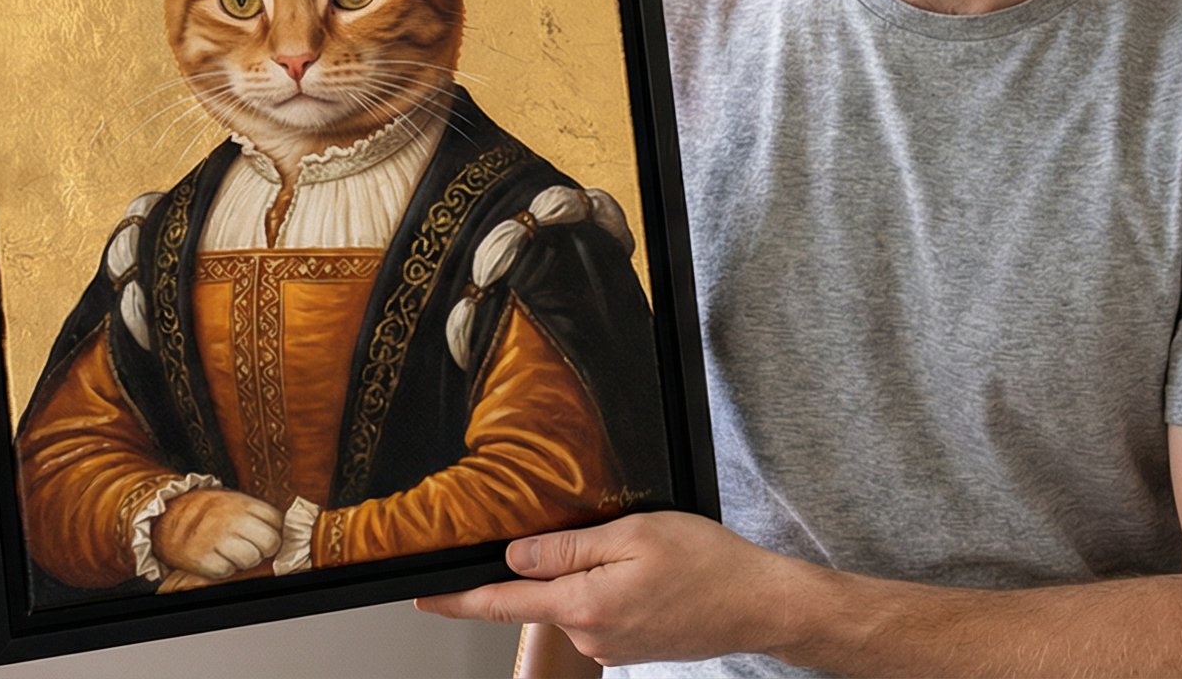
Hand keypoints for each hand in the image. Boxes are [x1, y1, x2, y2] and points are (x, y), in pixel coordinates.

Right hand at [153, 489, 283, 581]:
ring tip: (231, 553)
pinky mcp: (201, 557)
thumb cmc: (207, 512)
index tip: (263, 533)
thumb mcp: (234, 502)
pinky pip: (226, 571)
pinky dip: (223, 569)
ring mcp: (216, 538)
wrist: (167, 516)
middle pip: (270, 542)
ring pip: (251, 559)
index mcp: (243, 503)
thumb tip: (282, 530)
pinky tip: (215, 558)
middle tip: (251, 547)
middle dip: (264, 549)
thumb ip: (256, 513)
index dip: (273, 530)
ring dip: (244, 561)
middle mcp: (232, 519)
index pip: (277, 521)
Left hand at [415, 512, 811, 667]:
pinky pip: (600, 610)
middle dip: (559, 562)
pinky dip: (612, 587)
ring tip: (648, 555)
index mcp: (584, 605)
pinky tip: (651, 575)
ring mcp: (609, 646)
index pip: (503, 603)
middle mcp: (590, 635)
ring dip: (593, 573)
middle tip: (615, 536)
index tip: (424, 598)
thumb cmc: (707, 563)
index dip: (459, 600)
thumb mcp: (635, 534)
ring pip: (576, 600)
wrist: (757, 603)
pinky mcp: (628, 646)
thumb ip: (568, 546)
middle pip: (545, 594)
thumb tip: (516, 556)